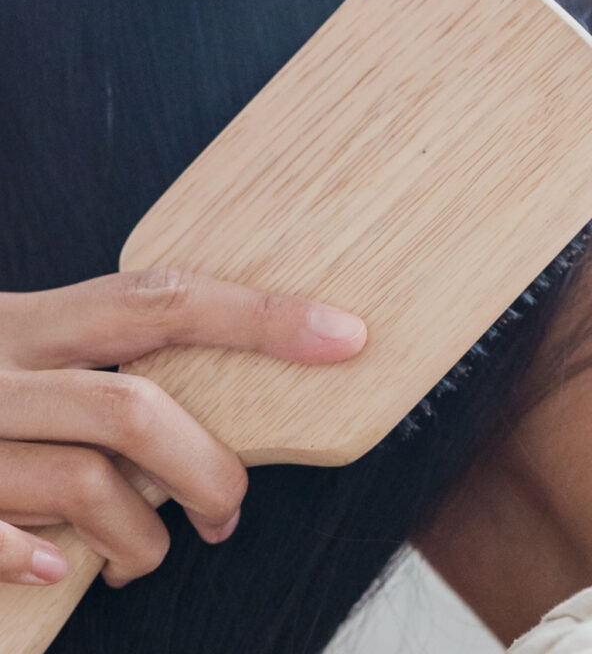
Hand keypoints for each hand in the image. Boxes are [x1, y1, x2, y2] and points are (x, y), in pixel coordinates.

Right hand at [0, 268, 366, 586]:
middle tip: (232, 507)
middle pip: (132, 407)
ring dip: (140, 537)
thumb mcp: (33, 351)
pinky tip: (58, 567)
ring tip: (151, 552)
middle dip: (205, 468)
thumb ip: (106, 363)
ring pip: (84, 486)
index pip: (166, 300)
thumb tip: (205, 413)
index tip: (343, 336)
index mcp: (34, 321)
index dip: (261, 317)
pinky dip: (36, 557)